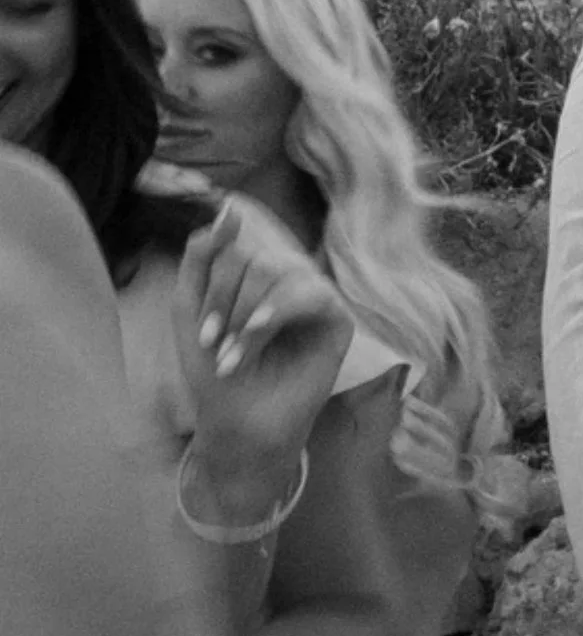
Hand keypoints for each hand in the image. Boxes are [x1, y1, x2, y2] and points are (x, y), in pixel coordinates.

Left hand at [174, 199, 352, 496]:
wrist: (240, 425)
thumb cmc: (215, 375)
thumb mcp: (190, 309)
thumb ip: (201, 257)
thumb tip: (229, 210)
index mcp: (253, 277)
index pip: (238, 248)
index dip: (216, 284)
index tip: (204, 333)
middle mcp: (286, 281)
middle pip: (258, 257)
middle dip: (229, 302)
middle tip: (220, 345)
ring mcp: (314, 299)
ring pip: (280, 270)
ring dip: (248, 315)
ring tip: (238, 356)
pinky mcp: (338, 320)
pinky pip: (312, 292)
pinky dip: (277, 312)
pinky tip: (260, 337)